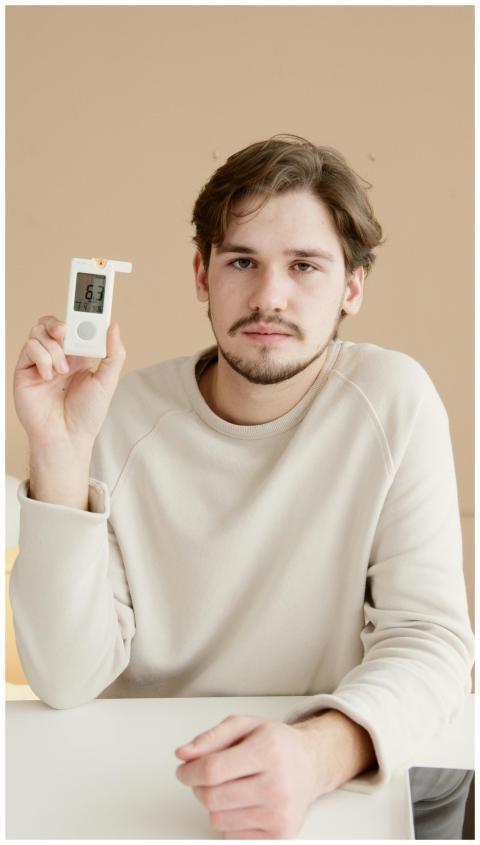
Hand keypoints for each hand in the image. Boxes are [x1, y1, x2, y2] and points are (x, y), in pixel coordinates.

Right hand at [14, 315, 125, 450]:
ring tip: (62, 370)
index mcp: (80, 355)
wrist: (66, 437)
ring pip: (39, 332)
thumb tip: (113, 325)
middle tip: (67, 332)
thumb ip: (113, 354)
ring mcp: (41, 361)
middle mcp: (60, 355)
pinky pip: (29, 348)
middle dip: (60, 322)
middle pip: (54, 323)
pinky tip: (49, 376)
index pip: (78, 326)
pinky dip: (41, 357)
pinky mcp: (26, 370)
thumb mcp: (107, 382)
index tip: (90, 301)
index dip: (82, 313)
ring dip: (53, 348)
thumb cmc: (87, 414)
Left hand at [175, 714, 328, 839]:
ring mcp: (280, 814)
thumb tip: (183, 754)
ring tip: (232, 788)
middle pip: (211, 797)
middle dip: (200, 787)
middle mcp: (277, 785)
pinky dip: (229, 822)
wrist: (311, 764)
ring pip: (218, 820)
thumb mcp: (244, 725)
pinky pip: (231, 837)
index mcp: (268, 751)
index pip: (212, 770)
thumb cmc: (276, 744)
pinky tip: (244, 804)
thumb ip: (210, 738)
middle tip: (209, 777)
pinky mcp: (280, 836)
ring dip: (215, 805)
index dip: (189, 771)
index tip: (183, 770)